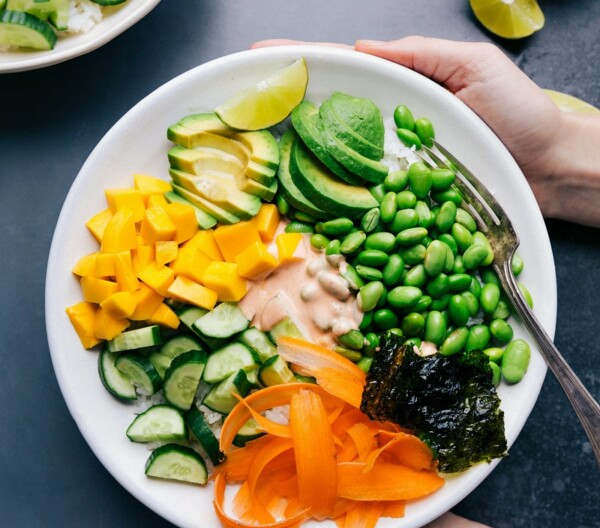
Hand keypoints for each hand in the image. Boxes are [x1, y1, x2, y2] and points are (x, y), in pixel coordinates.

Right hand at [253, 37, 599, 226]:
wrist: (547, 168)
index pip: (340, 74)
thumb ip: (418, 56)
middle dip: (281, 115)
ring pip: (335, 166)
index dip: (299, 65)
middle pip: (326, 122)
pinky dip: (329, 205)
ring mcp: (390, 171)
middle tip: (234, 110)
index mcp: (399, 93)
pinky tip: (298, 202)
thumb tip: (360, 50)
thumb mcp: (472, 65)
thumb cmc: (518, 112)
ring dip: (293, 161)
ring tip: (250, 151)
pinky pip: (361, 204)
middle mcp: (386, 134)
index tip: (257, 58)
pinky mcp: (401, 206)